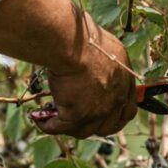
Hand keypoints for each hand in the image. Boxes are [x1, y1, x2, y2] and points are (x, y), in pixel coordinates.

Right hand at [32, 20, 136, 138]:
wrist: (73, 44)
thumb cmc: (84, 36)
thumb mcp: (106, 47)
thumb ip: (107, 63)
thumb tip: (97, 64)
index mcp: (125, 81)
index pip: (128, 110)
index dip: (115, 116)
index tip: (104, 115)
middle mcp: (117, 99)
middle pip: (108, 126)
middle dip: (92, 126)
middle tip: (76, 120)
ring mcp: (99, 110)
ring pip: (84, 130)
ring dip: (68, 127)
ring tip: (53, 119)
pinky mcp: (78, 115)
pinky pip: (61, 127)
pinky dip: (48, 125)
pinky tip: (39, 119)